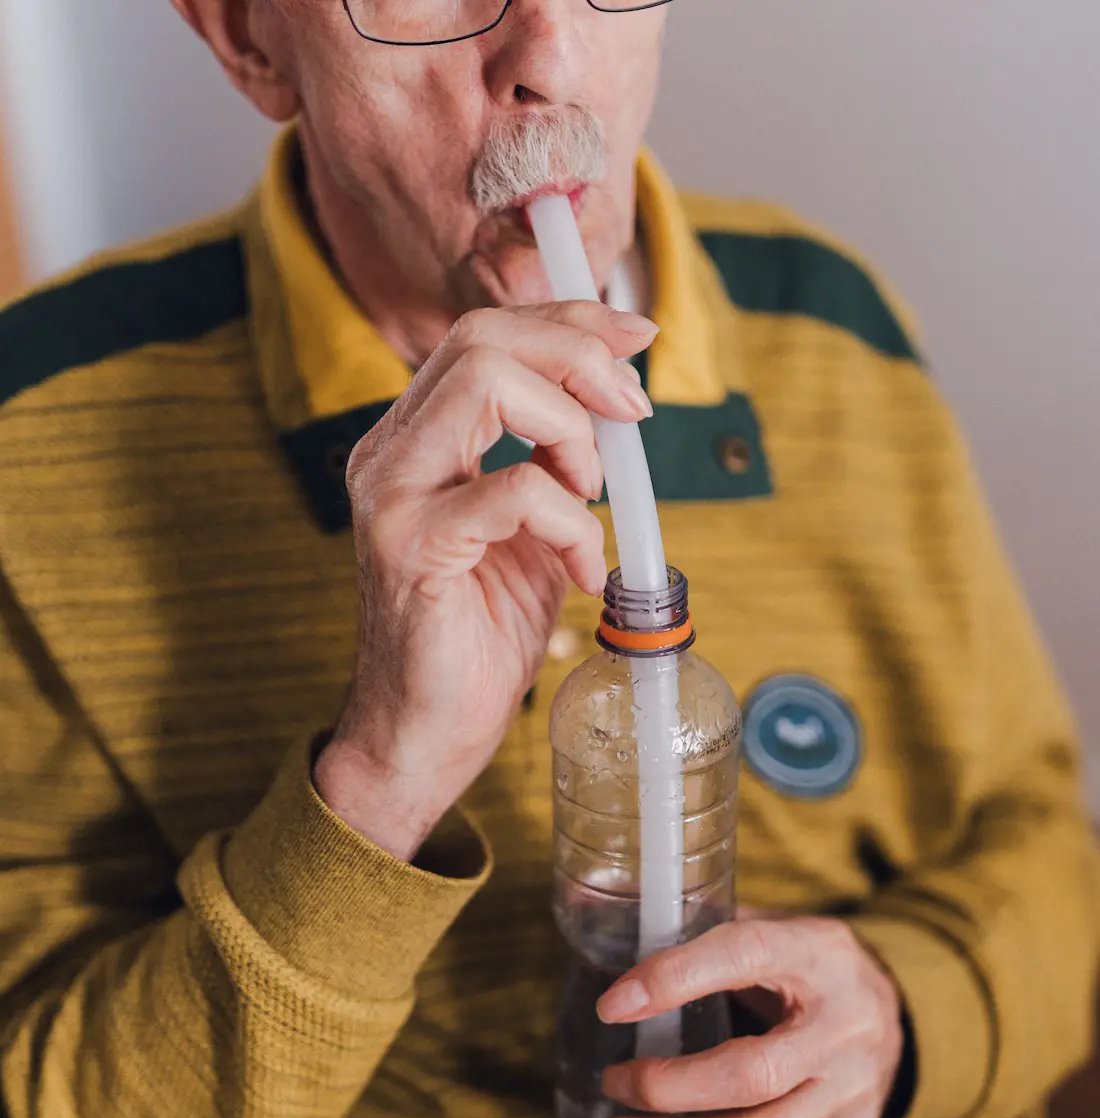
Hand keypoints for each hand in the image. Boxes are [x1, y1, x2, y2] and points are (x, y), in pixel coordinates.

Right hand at [312, 302, 657, 859]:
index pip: (484, 334)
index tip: (634, 338)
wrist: (426, 734)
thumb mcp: (533, 533)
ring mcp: (391, 495)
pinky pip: (514, 491)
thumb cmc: (478, 639)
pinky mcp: (411, 548)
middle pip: (481, 336)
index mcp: (415, 440)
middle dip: (578, 355)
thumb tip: (616, 402)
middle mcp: (390, 453)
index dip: (568, 321)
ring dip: (568, 429)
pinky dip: (572, 523)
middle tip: (630, 412)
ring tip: (591, 495)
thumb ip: (557, 464)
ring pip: (484, 380)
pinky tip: (581, 571)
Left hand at [596, 918, 904, 1117]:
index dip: (675, 979)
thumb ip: (703, 934)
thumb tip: (605, 941)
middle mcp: (846, 1026)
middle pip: (752, 1075)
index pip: (746, 955)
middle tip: (613, 1082)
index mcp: (819, 953)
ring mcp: (852, 1092)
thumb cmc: (803, 969)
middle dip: (667, 1088)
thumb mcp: (771, 930)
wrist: (891, 1016)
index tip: (612, 1005)